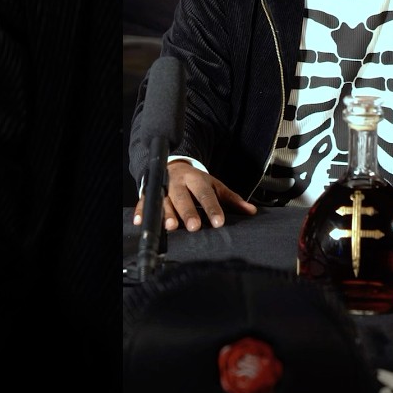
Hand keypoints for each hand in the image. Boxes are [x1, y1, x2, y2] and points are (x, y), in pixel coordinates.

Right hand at [134, 160, 256, 230]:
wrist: (174, 166)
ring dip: (166, 214)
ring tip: (171, 226)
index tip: (218, 222)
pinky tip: (140, 222)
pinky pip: (143, 202)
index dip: (212, 208)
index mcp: (196, 178)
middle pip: (183, 197)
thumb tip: (251, 211)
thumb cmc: (196, 181)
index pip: (205, 194)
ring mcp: (162, 188)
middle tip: (194, 226)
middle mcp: (178, 182)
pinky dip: (141, 211)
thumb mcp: (215, 186)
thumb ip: (231, 199)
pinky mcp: (148, 193)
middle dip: (188, 212)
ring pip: (163, 201)